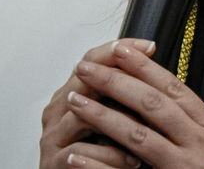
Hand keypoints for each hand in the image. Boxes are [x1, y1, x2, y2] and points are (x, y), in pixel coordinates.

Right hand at [40, 39, 145, 168]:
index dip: (120, 49)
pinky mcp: (53, 162)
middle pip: (84, 81)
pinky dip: (110, 157)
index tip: (149, 46)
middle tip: (151, 82)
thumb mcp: (108, 119)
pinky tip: (132, 162)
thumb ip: (119, 97)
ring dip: (118, 124)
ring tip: (148, 134)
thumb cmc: (93, 154)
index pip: (92, 59)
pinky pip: (81, 153)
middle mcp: (57, 110)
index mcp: (70, 93)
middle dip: (120, 80)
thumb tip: (150, 69)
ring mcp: (52, 136)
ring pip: (81, 117)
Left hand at [63, 40, 203, 168]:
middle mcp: (201, 145)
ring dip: (102, 116)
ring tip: (75, 101)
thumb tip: (162, 96)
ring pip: (138, 136)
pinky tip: (77, 157)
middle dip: (115, 82)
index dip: (144, 67)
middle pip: (152, 105)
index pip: (174, 88)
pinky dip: (99, 167)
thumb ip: (193, 124)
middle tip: (86, 68)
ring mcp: (186, 168)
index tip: (119, 49)